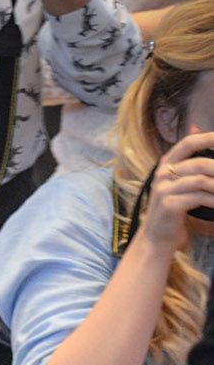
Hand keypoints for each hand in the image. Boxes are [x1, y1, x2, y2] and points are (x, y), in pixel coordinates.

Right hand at [134, 128, 213, 256]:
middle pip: (200, 163)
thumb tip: (197, 127)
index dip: (208, 138)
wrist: (157, 237)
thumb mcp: (179, 180)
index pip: (188, 143)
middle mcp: (162, 175)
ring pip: (202, 180)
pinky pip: (200, 197)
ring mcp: (164, 190)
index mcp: (165, 165)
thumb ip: (189, 159)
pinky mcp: (169, 205)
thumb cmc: (173, 208)